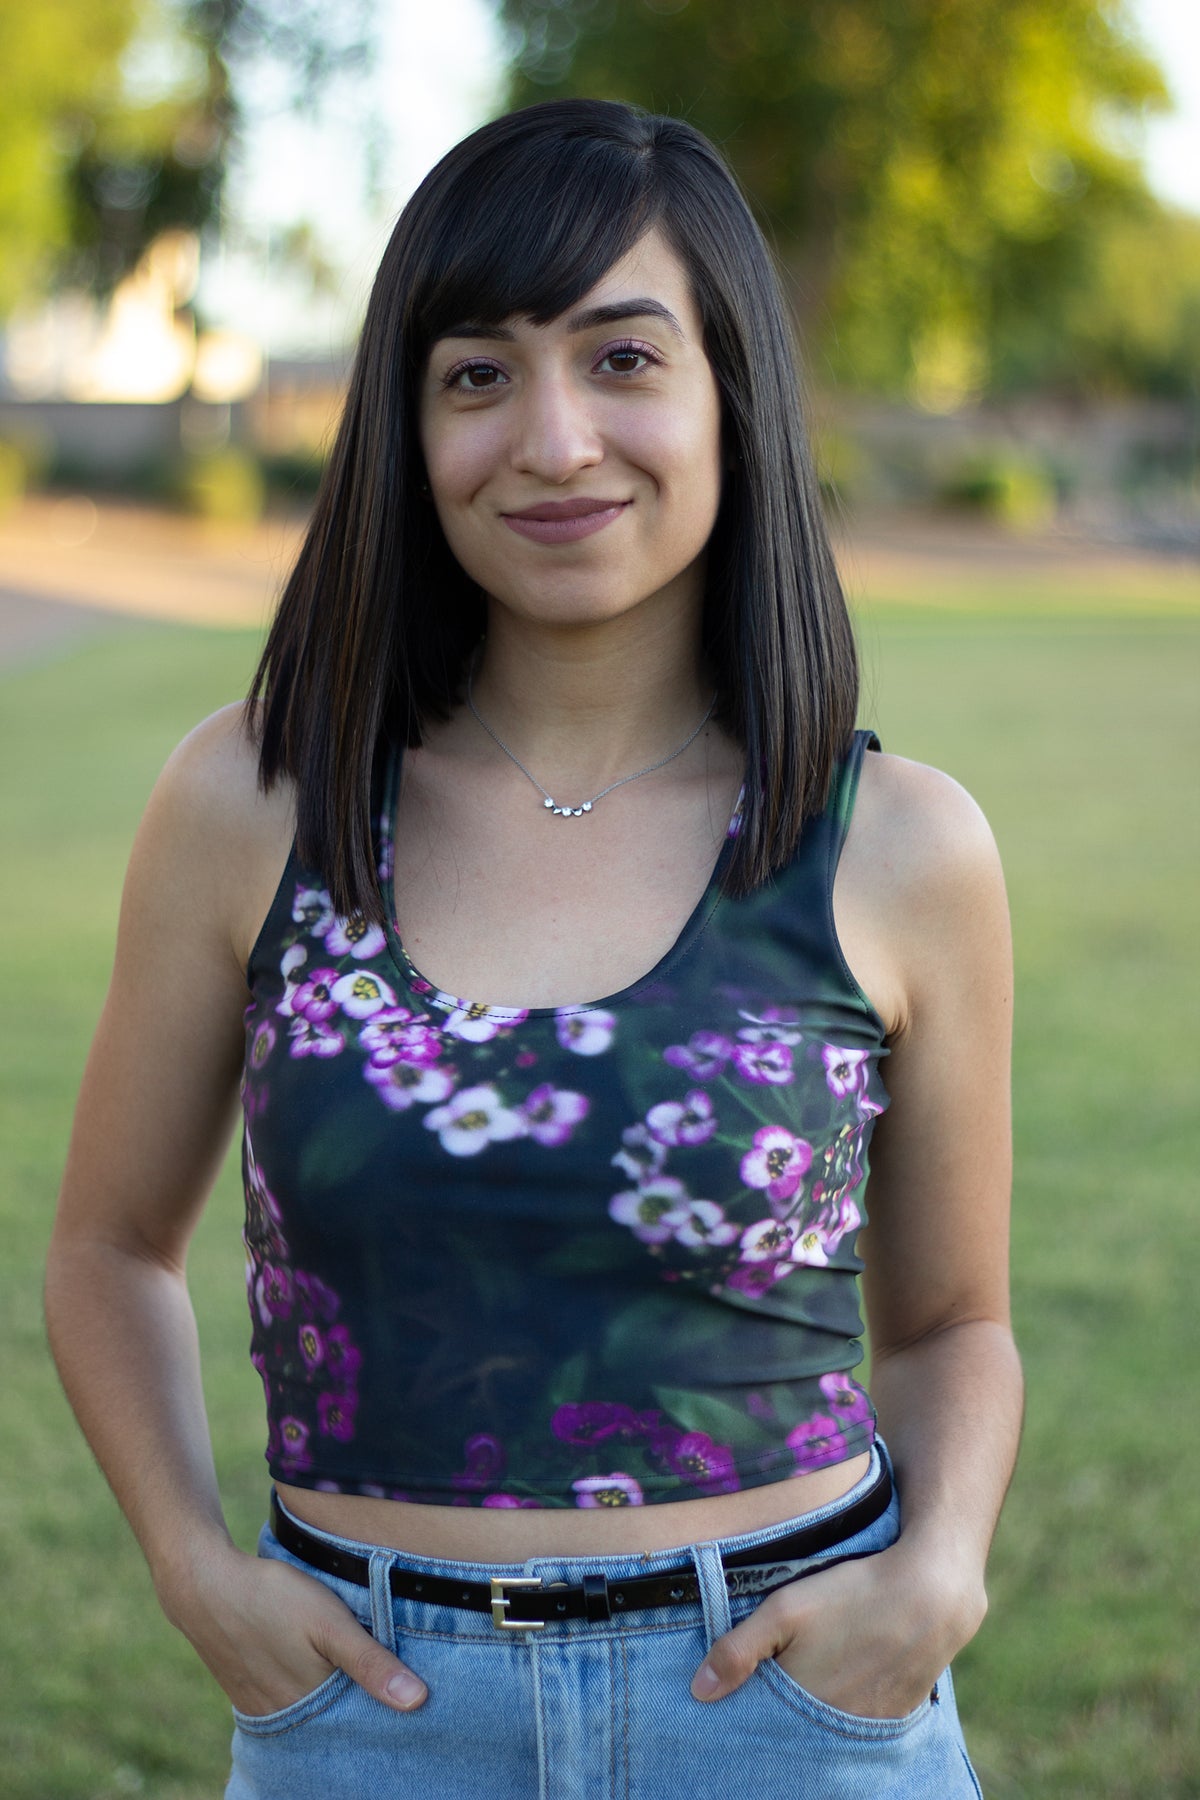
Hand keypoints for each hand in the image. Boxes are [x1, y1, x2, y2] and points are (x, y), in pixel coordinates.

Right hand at [164, 1540, 426, 1716]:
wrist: (204, 1585)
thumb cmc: (272, 1599)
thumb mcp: (330, 1623)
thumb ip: (371, 1663)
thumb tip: (418, 1701)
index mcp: (309, 1707)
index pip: (358, 1727)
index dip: (384, 1713)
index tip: (411, 1702)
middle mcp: (284, 1718)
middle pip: (333, 1724)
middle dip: (358, 1711)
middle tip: (387, 1691)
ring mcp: (261, 1707)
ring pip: (309, 1715)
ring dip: (332, 1703)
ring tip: (354, 1681)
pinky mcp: (246, 1692)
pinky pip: (286, 1706)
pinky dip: (305, 1696)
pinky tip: (314, 1675)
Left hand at [690, 1541, 984, 1719]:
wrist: (930, 1595)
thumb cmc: (852, 1596)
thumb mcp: (786, 1609)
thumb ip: (738, 1650)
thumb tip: (698, 1692)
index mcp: (803, 1705)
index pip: (760, 1725)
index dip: (744, 1712)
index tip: (732, 1701)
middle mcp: (834, 1728)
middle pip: (792, 1732)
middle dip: (775, 1717)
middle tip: (774, 1686)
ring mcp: (867, 1726)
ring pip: (824, 1730)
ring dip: (810, 1714)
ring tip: (807, 1681)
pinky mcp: (893, 1718)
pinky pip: (856, 1726)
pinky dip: (842, 1711)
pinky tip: (841, 1682)